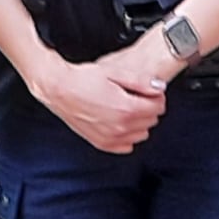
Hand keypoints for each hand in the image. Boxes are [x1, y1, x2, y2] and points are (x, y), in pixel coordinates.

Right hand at [37, 45, 168, 156]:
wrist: (58, 89)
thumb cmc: (82, 79)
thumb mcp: (114, 72)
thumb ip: (141, 81)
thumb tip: (159, 87)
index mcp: (126, 108)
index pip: (158, 107)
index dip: (156, 96)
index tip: (148, 91)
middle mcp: (120, 126)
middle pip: (151, 121)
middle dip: (148, 108)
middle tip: (135, 97)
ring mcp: (110, 137)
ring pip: (141, 134)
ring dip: (139, 122)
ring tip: (126, 109)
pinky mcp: (101, 143)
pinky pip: (126, 146)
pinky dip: (127, 136)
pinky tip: (118, 122)